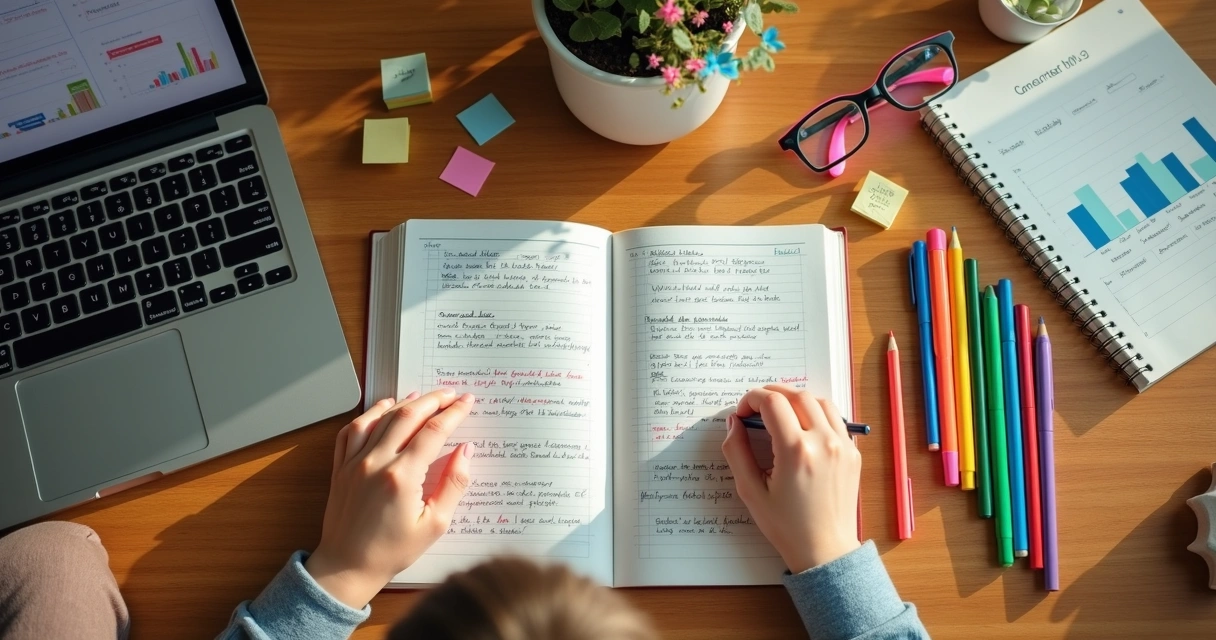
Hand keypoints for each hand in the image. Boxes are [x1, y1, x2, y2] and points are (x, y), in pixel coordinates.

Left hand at [304, 388, 475, 608]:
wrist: (346, 566)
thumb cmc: (392, 551)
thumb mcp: (434, 524)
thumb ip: (454, 485)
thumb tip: (466, 452)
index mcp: (402, 477)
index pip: (434, 432)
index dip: (454, 413)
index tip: (467, 402)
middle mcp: (376, 462)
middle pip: (408, 416)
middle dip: (433, 400)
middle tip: (450, 394)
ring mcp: (354, 462)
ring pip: (381, 418)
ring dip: (404, 402)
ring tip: (422, 395)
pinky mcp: (341, 467)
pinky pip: (353, 430)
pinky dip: (370, 413)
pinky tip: (384, 407)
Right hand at [721, 385, 860, 573]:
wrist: (825, 550)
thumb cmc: (786, 526)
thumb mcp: (750, 491)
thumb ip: (736, 451)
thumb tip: (733, 422)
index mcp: (796, 451)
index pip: (772, 402)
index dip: (751, 399)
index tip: (741, 413)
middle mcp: (823, 442)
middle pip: (796, 395)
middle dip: (771, 394)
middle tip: (755, 408)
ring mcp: (843, 445)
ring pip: (819, 400)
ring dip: (795, 399)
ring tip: (779, 413)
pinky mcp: (853, 452)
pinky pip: (835, 418)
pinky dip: (816, 412)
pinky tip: (802, 426)